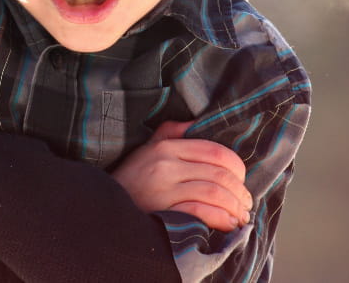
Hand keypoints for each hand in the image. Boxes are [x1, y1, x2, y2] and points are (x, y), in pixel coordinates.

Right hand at [111, 120, 252, 231]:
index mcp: (167, 148)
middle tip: (246, 204)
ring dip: (234, 208)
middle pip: (219, 174)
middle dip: (240, 192)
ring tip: (239, 217)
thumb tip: (195, 123)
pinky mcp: (162, 213)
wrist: (103, 209)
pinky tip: (227, 225)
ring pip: (214, 194)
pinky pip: (200, 213)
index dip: (237, 167)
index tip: (242, 181)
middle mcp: (166, 166)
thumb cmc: (130, 180)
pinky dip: (220, 219)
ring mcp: (163, 191)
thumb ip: (171, 133)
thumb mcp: (147, 149)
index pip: (215, 152)